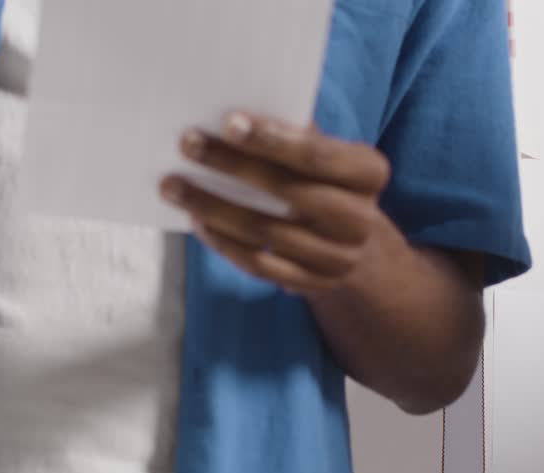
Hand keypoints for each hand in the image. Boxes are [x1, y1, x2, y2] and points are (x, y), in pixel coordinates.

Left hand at [159, 112, 407, 296]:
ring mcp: (338, 258)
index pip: (316, 155)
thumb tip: (237, 117)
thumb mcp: (327, 154)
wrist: (357, 245)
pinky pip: (261, 266)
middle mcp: (360, 218)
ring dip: (215, 208)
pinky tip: (198, 221)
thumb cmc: (328, 182)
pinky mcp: (313, 285)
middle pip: (290, 193)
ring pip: (267, 233)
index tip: (229, 122)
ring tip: (175, 186)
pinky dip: (224, 243)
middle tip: (188, 144)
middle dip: (234, 167)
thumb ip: (296, 135)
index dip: (272, 140)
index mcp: (369, 173)